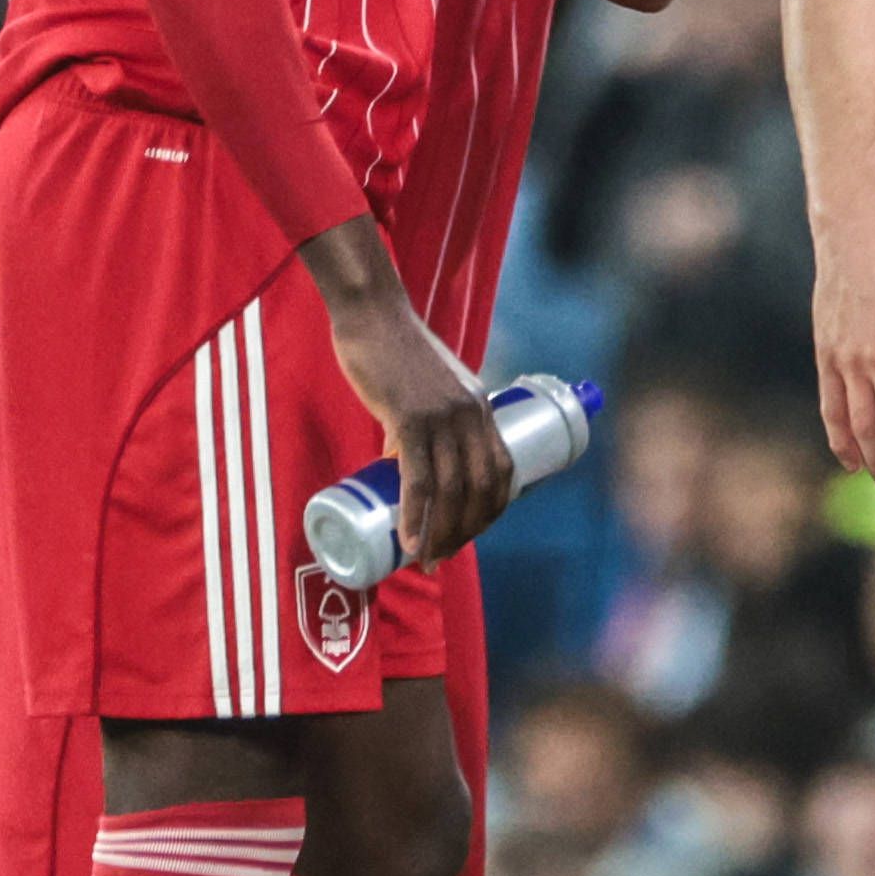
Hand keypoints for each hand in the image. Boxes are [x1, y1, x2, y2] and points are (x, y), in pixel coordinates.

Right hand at [312, 246, 513, 562]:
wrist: (372, 314)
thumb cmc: (392, 351)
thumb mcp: (427, 390)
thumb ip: (422, 422)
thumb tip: (398, 461)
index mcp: (481, 409)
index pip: (502, 470)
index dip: (492, 509)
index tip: (471, 533)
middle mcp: (470, 415)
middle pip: (481, 488)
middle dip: (467, 531)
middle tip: (443, 557)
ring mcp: (442, 417)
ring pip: (452, 490)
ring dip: (442, 533)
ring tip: (427, 560)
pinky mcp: (408, 418)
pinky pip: (418, 478)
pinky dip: (415, 515)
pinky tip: (410, 540)